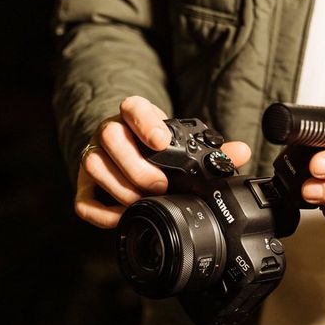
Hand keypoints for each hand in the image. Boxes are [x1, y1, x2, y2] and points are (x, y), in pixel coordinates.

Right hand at [75, 96, 250, 227]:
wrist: (129, 156)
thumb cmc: (157, 151)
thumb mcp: (182, 145)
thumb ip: (212, 149)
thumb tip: (240, 152)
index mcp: (134, 117)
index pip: (133, 107)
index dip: (145, 122)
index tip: (161, 141)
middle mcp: (109, 133)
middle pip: (110, 137)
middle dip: (137, 166)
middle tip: (160, 184)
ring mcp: (93, 158)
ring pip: (95, 166)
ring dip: (122, 189)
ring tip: (144, 201)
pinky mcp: (85, 187)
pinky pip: (84, 201)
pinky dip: (103, 214)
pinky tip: (123, 217)